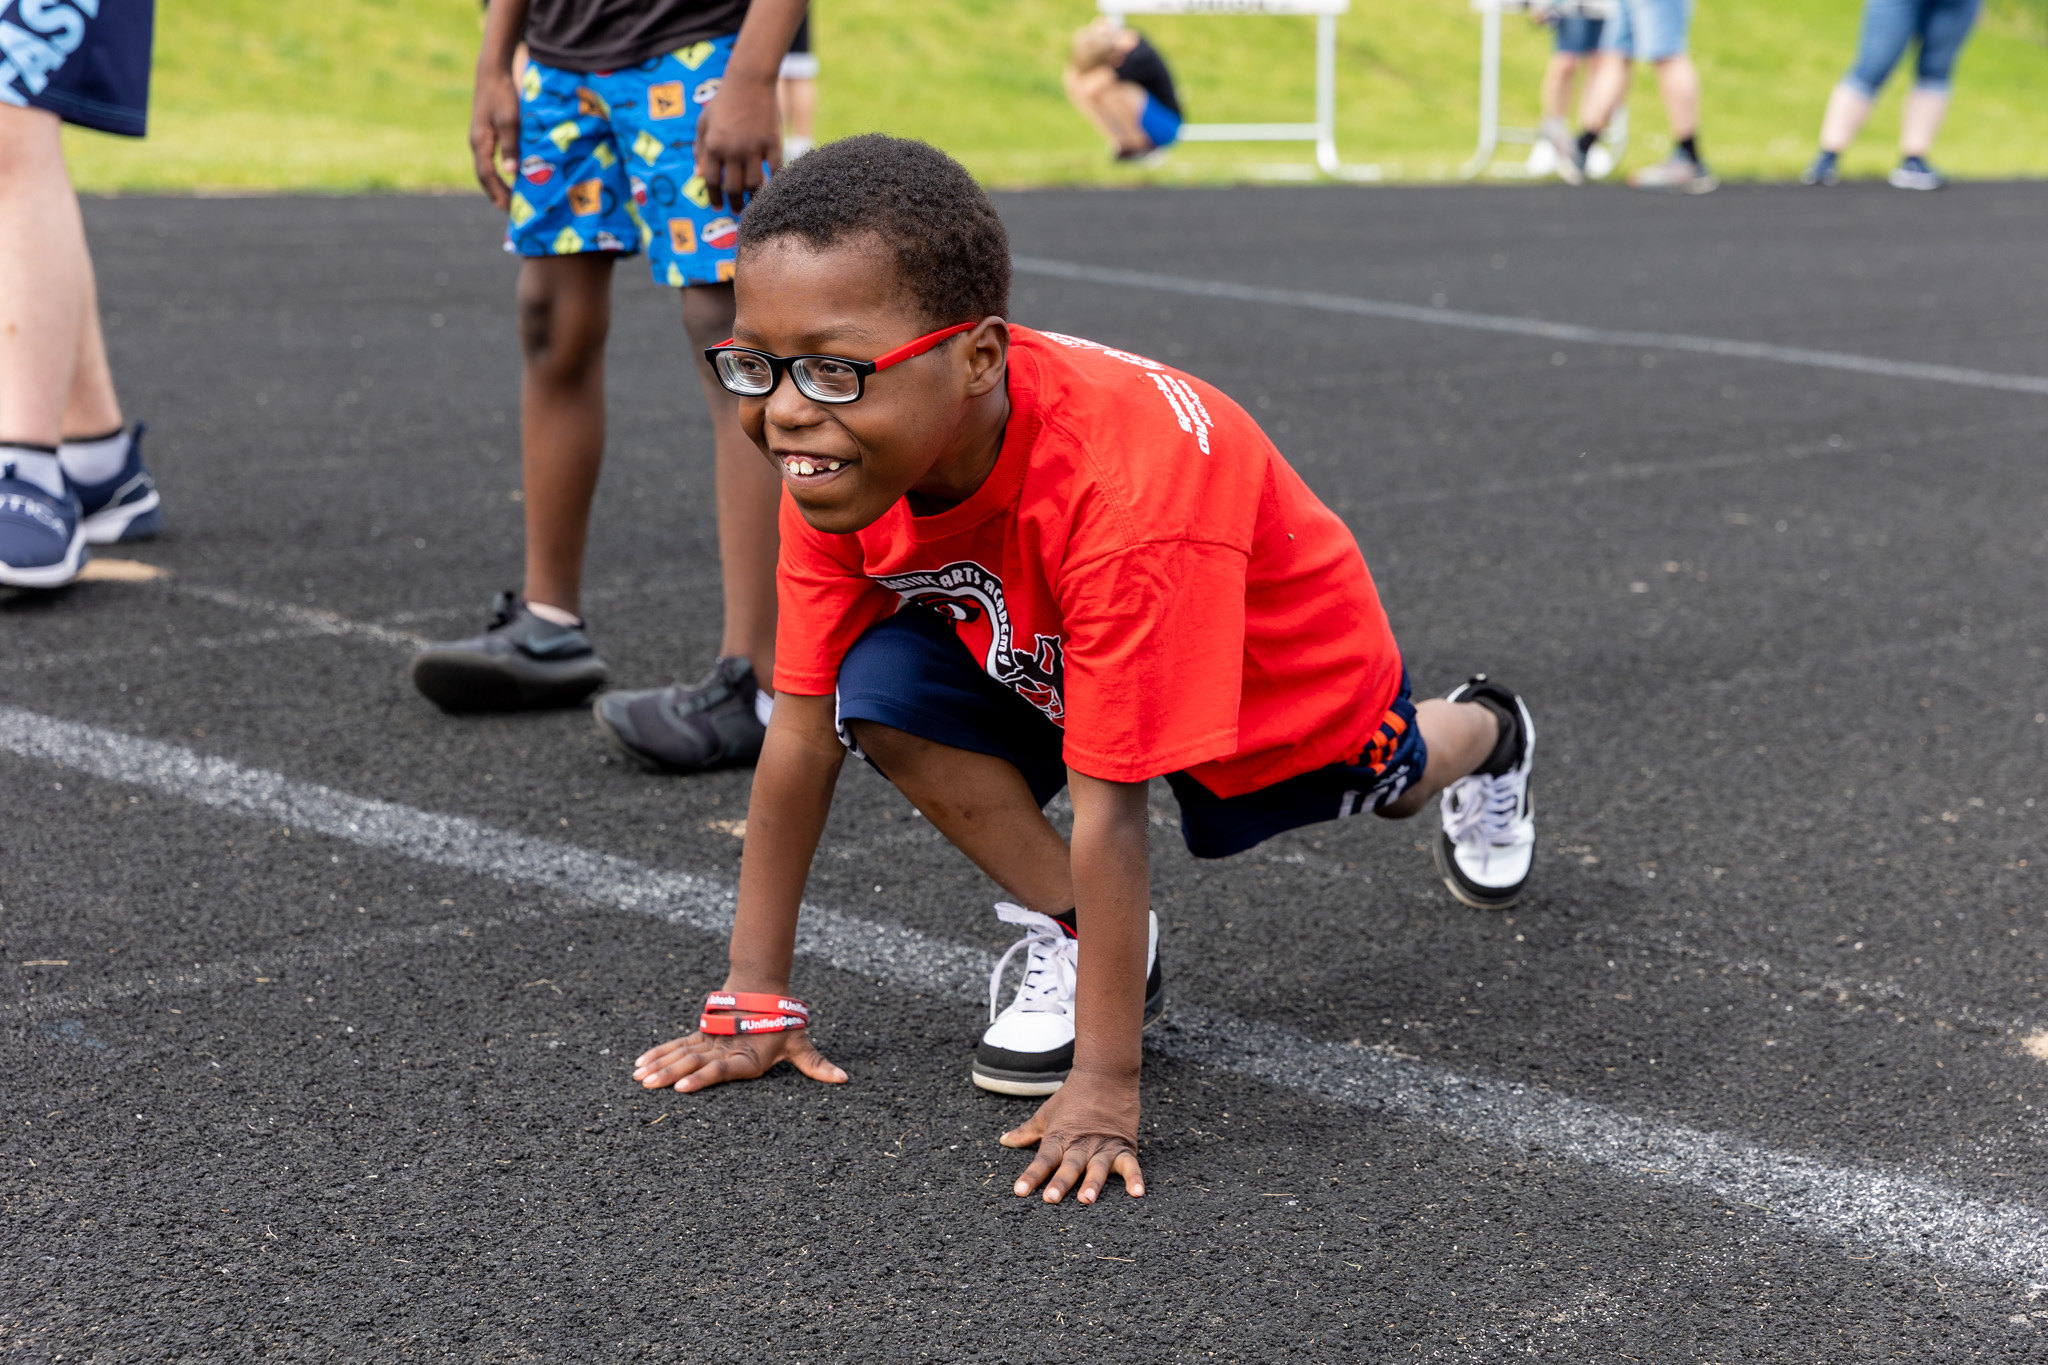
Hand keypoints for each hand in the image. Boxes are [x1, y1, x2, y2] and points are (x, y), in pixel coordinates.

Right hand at [470, 68, 520, 209]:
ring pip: (488, 169)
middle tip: (513, 211)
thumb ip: (510, 146)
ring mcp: (481, 139)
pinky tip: (513, 178)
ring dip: (499, 186)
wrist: (492, 72)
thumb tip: (510, 173)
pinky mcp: (487, 134)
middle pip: (485, 177)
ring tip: (513, 200)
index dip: (498, 194)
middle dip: (497, 195)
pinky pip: (491, 160)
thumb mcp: (509, 120)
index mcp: (480, 142)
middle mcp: (477, 143)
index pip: (487, 176)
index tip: (510, 208)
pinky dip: (501, 174)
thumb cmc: (502, 94)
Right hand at [633, 1025, 845, 1092]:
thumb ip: (817, 1065)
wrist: (764, 988)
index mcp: (747, 1057)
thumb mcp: (800, 1044)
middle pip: (694, 1062)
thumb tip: (845, 1079)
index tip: (682, 1087)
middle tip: (649, 1084)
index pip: (722, 1070)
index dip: (702, 1078)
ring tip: (639, 1077)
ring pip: (681, 1053)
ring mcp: (710, 1042)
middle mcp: (725, 1050)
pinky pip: (676, 1045)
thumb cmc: (783, 1022)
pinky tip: (639, 1063)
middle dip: (670, 1074)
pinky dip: (658, 1053)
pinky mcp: (701, 1035)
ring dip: (659, 1065)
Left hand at [694, 72, 781, 210]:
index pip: (712, 182)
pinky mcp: (773, 143)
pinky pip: (775, 171)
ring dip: (753, 198)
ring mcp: (754, 147)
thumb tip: (698, 175)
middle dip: (734, 204)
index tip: (717, 207)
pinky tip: (771, 187)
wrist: (749, 81)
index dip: (714, 198)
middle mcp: (733, 150)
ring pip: (754, 184)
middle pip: (733, 188)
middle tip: (736, 210)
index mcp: (713, 146)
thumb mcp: (704, 123)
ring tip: (752, 202)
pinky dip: (774, 182)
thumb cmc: (724, 102)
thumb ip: (699, 149)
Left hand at [1000, 1071, 1144, 1203]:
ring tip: (1087, 1198)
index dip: (1031, 1175)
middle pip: (1069, 1166)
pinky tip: (1137, 1192)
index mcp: (1060, 1138)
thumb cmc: (1073, 1096)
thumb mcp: (1046, 1114)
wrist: (1105, 1073)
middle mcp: (1080, 1145)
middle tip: (1051, 1199)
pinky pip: (1130, 1165)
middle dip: (1060, 1182)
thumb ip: (1027, 1132)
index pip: (1043, 1160)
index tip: (1020, 1191)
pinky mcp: (1124, 1146)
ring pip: (1097, 1168)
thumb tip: (1004, 1140)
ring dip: (1092, 1183)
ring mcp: (1103, 1147)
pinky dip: (1135, 1178)